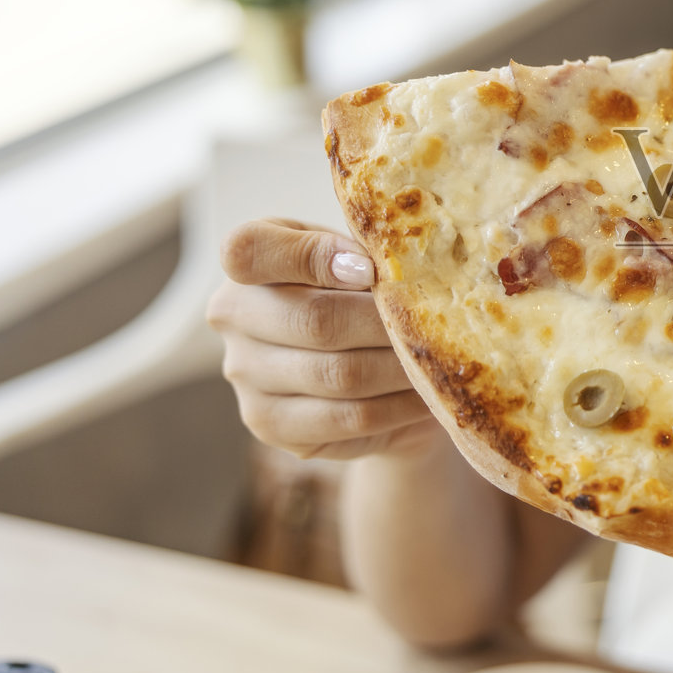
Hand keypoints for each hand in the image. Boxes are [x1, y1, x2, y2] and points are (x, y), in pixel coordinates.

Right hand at [207, 218, 438, 460]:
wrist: (365, 368)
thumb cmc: (365, 295)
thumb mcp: (362, 257)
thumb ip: (367, 250)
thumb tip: (391, 263)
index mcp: (247, 259)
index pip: (249, 248)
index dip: (312, 256)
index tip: (371, 270)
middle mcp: (232, 315)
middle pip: (315, 319)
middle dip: (386, 324)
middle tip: (434, 325)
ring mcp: (244, 374)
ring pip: (338, 374)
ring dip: (400, 369)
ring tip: (440, 361)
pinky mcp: (269, 424)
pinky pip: (348, 417)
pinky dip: (398, 406)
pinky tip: (425, 394)